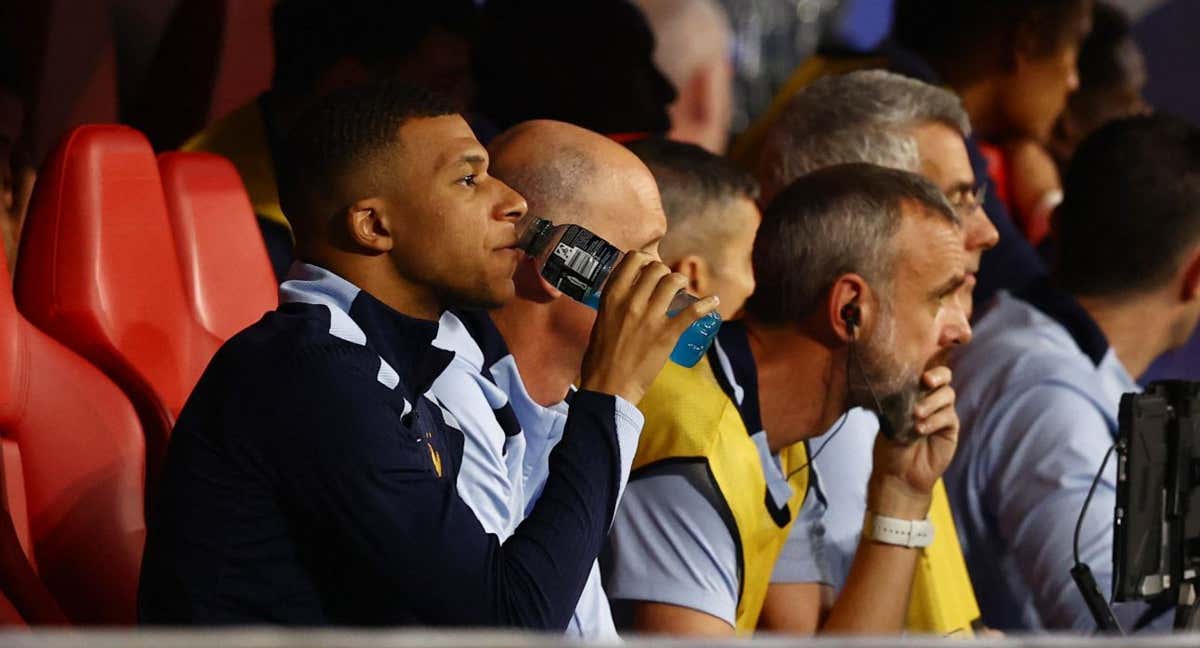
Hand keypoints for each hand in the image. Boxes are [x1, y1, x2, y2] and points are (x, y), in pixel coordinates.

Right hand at [579, 251, 719, 403]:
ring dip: (682, 283)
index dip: (645, 259)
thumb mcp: (600, 322)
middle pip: (657, 268)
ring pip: (674, 281)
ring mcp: (650, 317)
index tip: (649, 268)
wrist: (607, 388)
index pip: (633, 259)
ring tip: (684, 292)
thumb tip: (626, 299)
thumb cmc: (599, 359)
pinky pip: (692, 311)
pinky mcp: (666, 335)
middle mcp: (630, 301)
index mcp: (611, 296)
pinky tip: (714, 302)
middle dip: (665, 273)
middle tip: (667, 285)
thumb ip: (613, 307)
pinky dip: (707, 304)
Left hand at [868, 366, 958, 519]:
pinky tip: (921, 429)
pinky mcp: (950, 428)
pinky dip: (934, 420)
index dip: (928, 362)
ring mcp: (942, 412)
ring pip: (947, 395)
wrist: (898, 474)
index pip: (924, 370)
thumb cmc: (889, 445)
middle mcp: (930, 398)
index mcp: (913, 392)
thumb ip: (896, 400)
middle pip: (944, 377)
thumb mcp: (888, 418)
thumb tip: (896, 380)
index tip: (919, 366)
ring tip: (916, 415)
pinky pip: (948, 417)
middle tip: (925, 382)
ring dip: (931, 402)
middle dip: (937, 375)